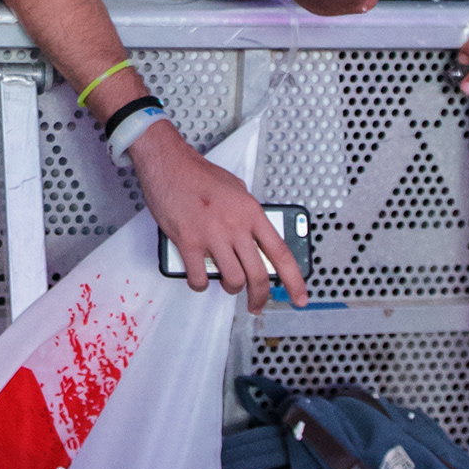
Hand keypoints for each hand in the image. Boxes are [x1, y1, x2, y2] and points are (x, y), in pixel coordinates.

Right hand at [130, 126, 307, 313]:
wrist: (168, 164)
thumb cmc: (199, 174)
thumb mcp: (237, 190)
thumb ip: (248, 215)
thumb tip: (255, 238)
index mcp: (251, 213)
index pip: (281, 253)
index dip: (294, 280)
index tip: (300, 297)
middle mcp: (235, 226)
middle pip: (258, 275)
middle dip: (259, 297)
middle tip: (256, 305)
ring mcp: (212, 236)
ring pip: (232, 280)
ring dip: (230, 287)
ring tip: (225, 282)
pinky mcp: (188, 242)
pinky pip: (199, 277)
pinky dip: (200, 284)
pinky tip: (199, 277)